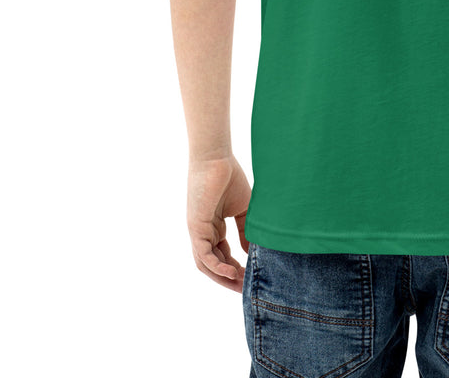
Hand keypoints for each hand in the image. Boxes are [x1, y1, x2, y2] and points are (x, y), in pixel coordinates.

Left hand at [187, 154, 251, 292]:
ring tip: (241, 285)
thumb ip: (245, 231)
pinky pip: (204, 255)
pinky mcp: (195, 228)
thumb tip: (251, 252)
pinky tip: (232, 272)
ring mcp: (198, 232)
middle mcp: (203, 233)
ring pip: (207, 265)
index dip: (237, 268)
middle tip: (247, 289)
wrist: (217, 158)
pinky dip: (217, 266)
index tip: (253, 277)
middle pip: (214, 265)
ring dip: (223, 278)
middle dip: (230, 279)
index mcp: (213, 228)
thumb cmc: (229, 177)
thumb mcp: (243, 210)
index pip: (223, 256)